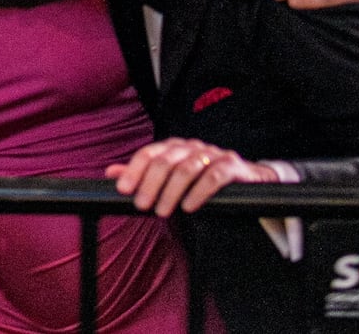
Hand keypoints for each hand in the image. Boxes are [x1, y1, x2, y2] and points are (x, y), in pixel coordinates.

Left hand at [106, 137, 278, 216]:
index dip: (134, 170)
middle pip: (165, 161)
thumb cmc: (202, 180)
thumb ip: (144, 175)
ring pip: (187, 169)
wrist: (247, 180)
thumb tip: (111, 172)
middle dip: (150, 184)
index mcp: (174, 147)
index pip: (149, 153)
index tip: (123, 189)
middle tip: (142, 206)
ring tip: (162, 212)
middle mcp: (192, 146)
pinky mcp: (232, 165)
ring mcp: (213, 154)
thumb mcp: (171, 177)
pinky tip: (189, 207)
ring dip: (171, 192)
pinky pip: (214, 176)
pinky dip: (199, 192)